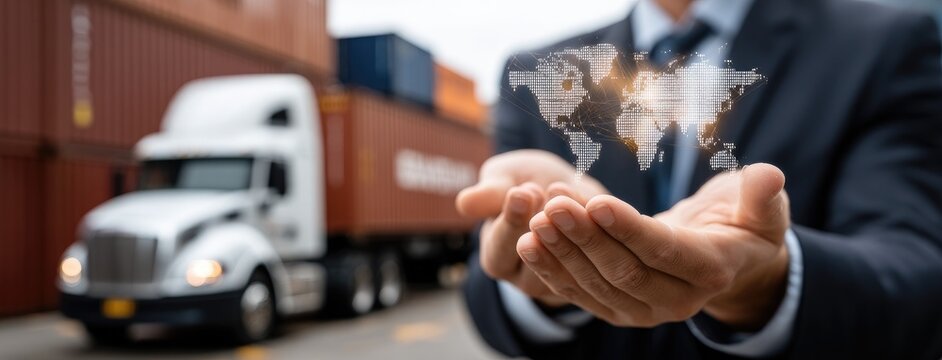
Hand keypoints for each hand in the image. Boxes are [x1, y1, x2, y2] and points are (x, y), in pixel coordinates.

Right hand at [456, 150, 606, 305]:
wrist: (563, 185)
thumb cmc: (522, 181)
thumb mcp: (502, 179)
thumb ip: (488, 194)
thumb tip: (465, 204)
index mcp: (497, 259)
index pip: (501, 248)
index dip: (512, 220)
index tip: (522, 192)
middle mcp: (528, 277)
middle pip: (536, 258)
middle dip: (543, 223)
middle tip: (546, 191)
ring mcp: (563, 279)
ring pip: (570, 259)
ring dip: (571, 224)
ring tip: (566, 190)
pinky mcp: (594, 272)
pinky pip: (597, 255)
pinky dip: (596, 227)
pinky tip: (591, 200)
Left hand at [517, 164, 789, 329]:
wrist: (727, 265)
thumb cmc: (745, 227)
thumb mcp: (765, 212)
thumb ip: (764, 197)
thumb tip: (768, 176)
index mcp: (711, 271)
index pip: (663, 250)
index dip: (628, 228)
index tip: (595, 200)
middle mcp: (677, 301)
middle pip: (622, 270)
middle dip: (584, 237)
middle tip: (554, 204)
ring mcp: (644, 311)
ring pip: (596, 283)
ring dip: (562, 251)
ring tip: (536, 218)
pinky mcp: (618, 310)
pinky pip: (580, 293)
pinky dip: (553, 269)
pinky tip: (528, 242)